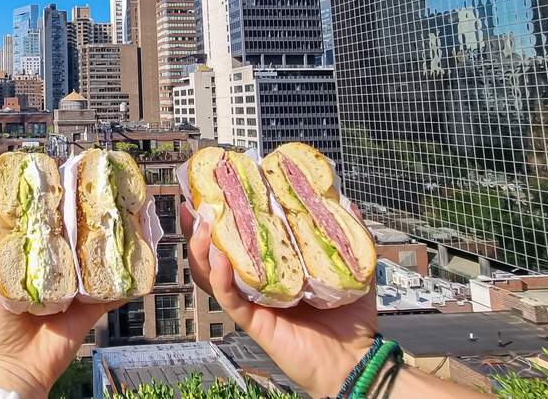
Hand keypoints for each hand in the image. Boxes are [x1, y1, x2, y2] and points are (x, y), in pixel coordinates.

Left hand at [0, 192, 123, 397]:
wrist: (17, 363)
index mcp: (35, 257)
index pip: (50, 223)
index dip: (59, 201)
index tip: (67, 176)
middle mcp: (59, 268)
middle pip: (79, 237)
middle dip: (92, 217)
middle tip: (104, 194)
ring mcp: (79, 286)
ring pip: (100, 259)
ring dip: (113, 242)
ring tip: (125, 219)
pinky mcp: (93, 305)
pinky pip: (115, 290)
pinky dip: (129, 279)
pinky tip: (139, 258)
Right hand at [181, 203, 377, 397]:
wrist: (354, 358)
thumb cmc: (350, 318)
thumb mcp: (351, 267)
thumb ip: (347, 236)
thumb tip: (346, 202)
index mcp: (274, 265)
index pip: (243, 236)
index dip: (226, 215)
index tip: (217, 189)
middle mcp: (257, 281)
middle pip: (217, 252)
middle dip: (199, 229)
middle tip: (194, 205)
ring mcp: (252, 300)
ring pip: (213, 275)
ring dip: (202, 250)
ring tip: (200, 227)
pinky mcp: (253, 321)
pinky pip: (230, 299)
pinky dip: (221, 280)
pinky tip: (220, 261)